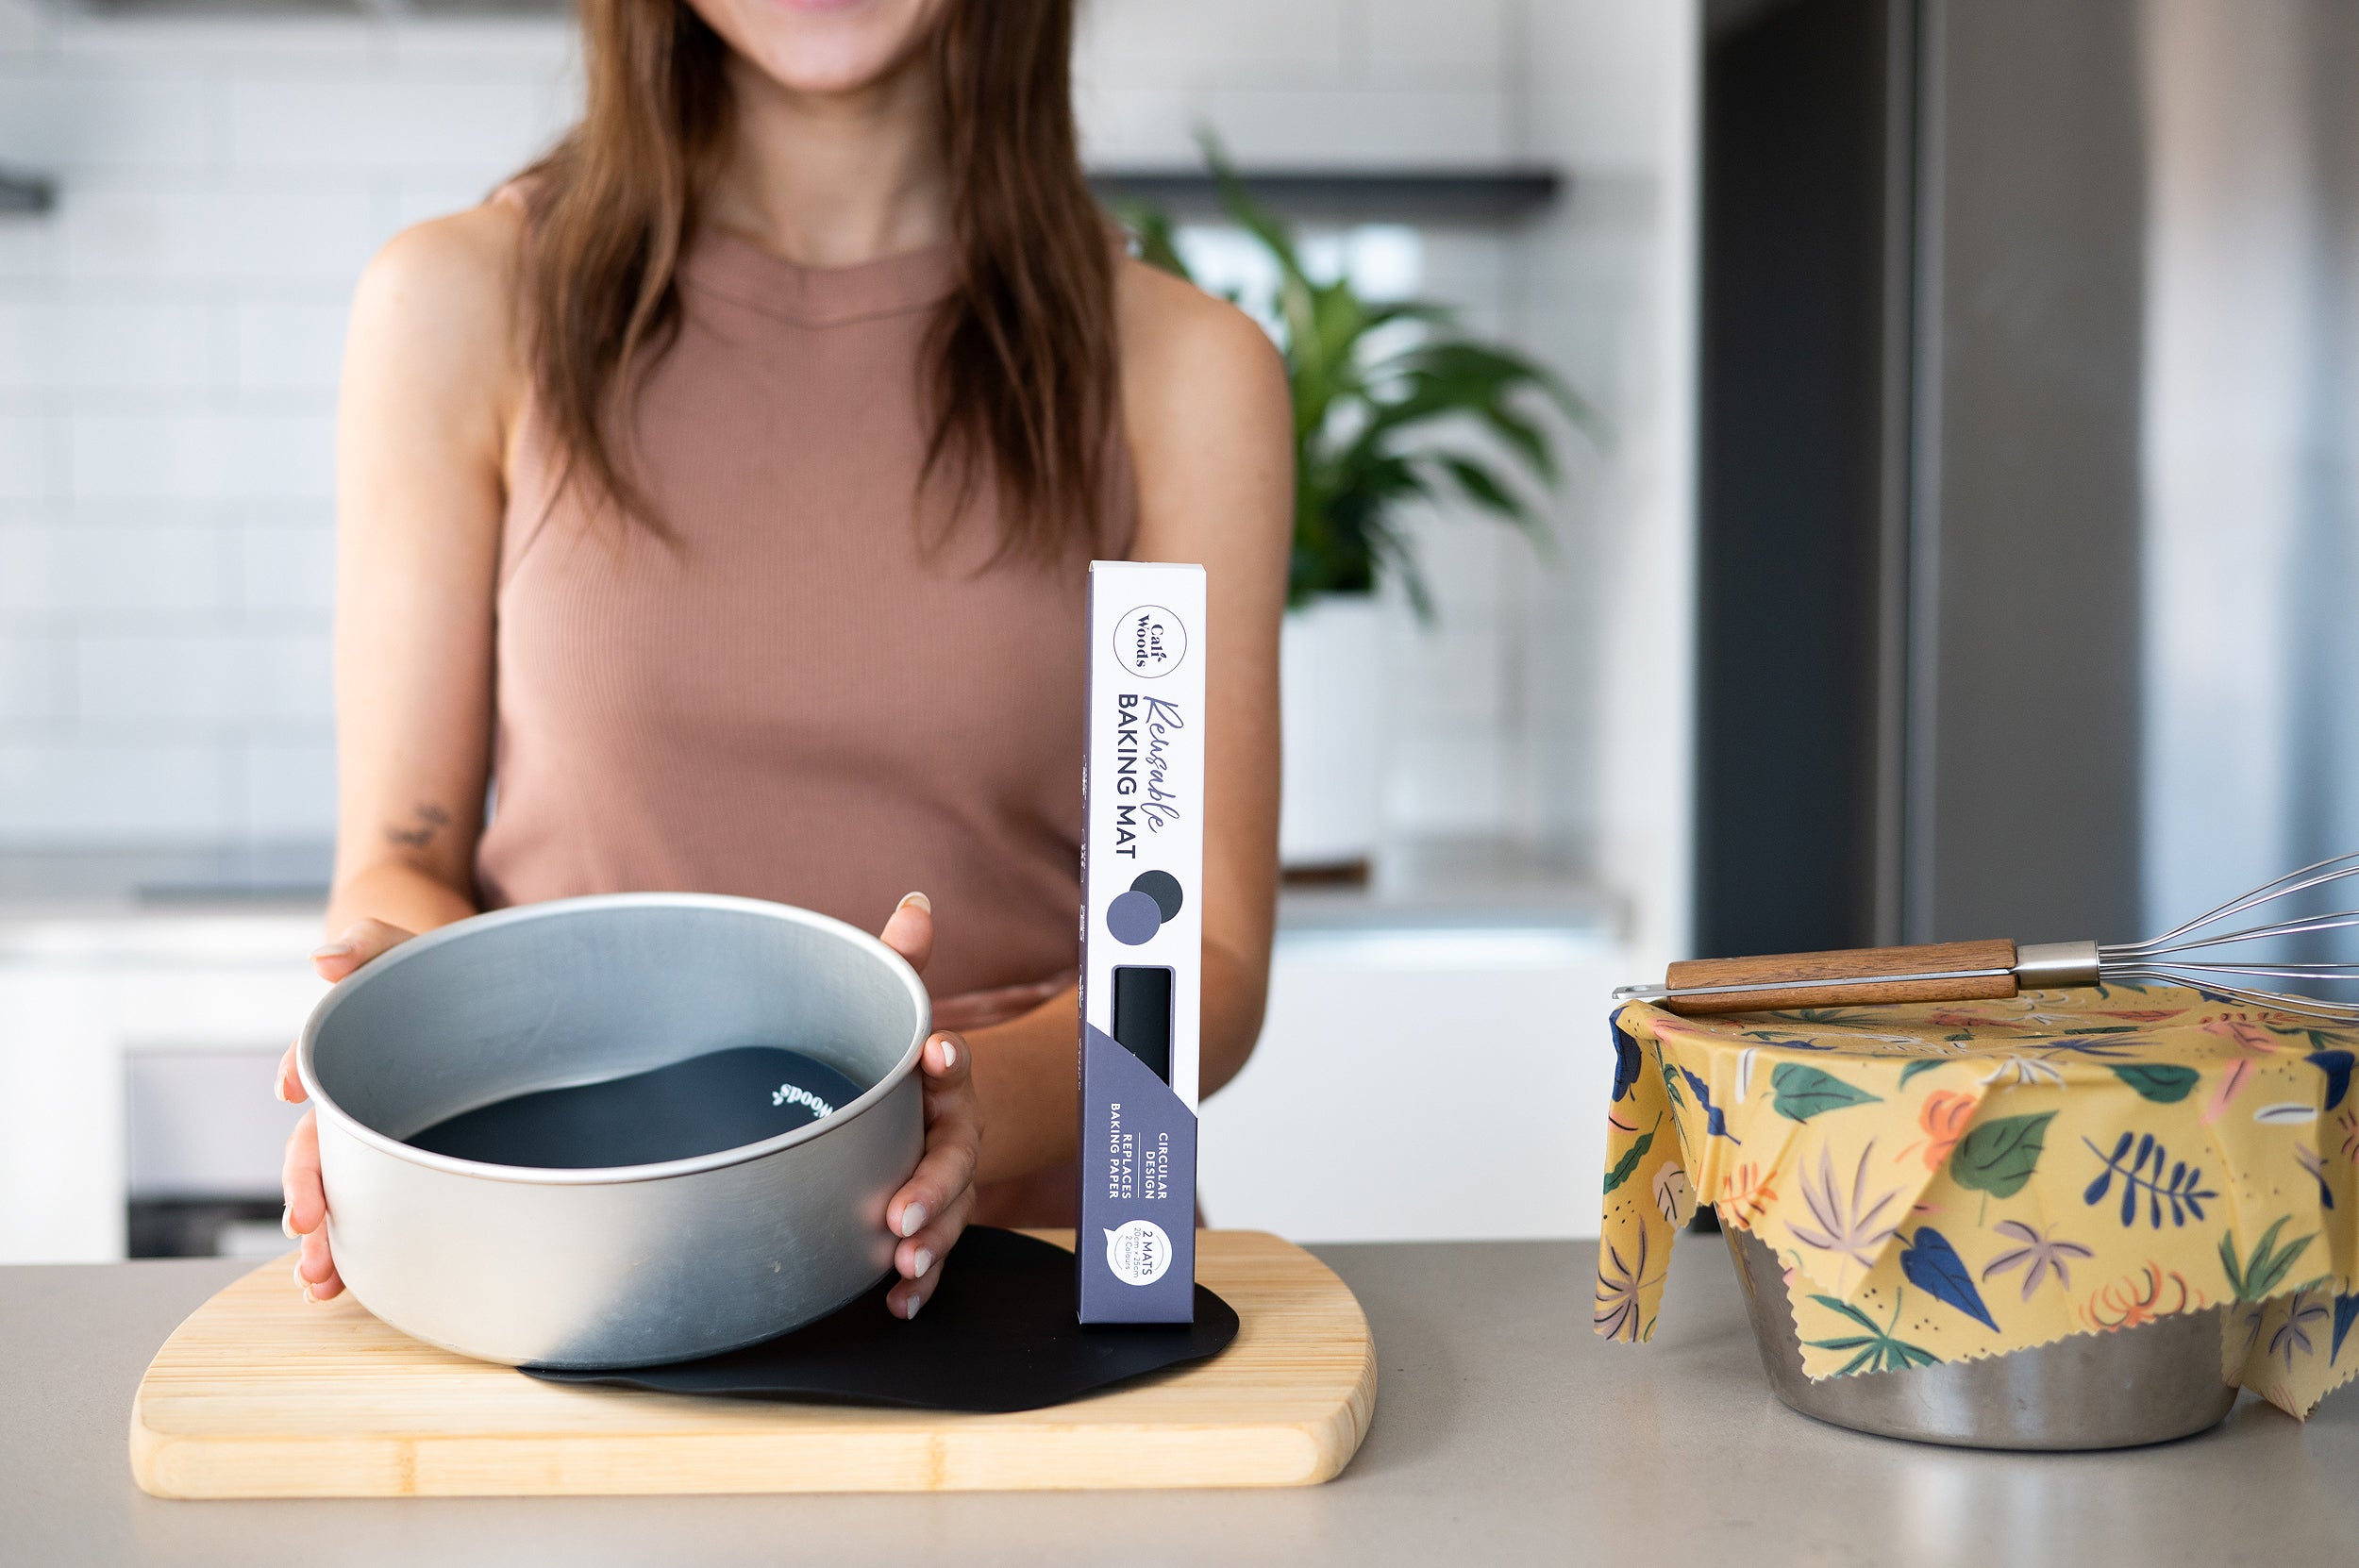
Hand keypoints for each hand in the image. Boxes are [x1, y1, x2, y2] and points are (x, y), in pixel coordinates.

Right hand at [275, 918, 415, 1301]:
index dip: (301, 1069)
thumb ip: (371, 944)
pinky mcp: (409, 1171)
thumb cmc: (440, 980)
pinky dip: (355, 1253)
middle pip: (320, 1147)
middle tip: (302, 1226)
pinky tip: (341, 1288)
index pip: (319, 1060)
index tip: (289, 1088)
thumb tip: (321, 958)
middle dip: (305, 1188)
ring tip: (316, 1280)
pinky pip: (376, 1214)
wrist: (485, 1002)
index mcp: (353, 1050)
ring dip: (321, 1237)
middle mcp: (358, 1102)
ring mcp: (380, 1142)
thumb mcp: (412, 954)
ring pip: (341, 1192)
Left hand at [876, 891, 983, 1319]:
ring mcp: (946, 1180)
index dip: (950, 1060)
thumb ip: (903, 961)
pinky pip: (933, 1254)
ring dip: (928, 1242)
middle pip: (952, 1159)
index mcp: (945, 1080)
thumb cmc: (911, 1060)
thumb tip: (915, 906)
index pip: (954, 1066)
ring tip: (900, 1265)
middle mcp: (953, 1133)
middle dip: (931, 1187)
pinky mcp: (931, 1219)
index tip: (939, 1052)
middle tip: (900, 1213)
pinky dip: (920, 1282)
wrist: (941, 1109)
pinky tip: (897, 1301)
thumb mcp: (901, 1006)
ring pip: (948, 1213)